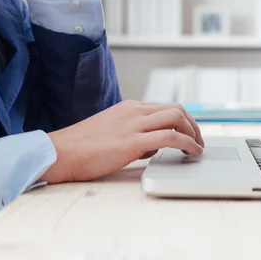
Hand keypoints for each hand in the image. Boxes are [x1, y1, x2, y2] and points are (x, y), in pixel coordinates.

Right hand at [41, 101, 204, 183]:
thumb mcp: (113, 133)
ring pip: (177, 117)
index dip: (184, 121)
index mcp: (130, 108)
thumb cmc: (82, 147)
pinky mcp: (132, 140)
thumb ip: (135, 135)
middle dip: (194, 125)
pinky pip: (170, 136)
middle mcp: (134, 111)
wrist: (61, 152)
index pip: (166, 107)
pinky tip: (192, 152)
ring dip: (194, 133)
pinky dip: (188, 143)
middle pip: (177, 109)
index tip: (190, 134)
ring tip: (198, 148)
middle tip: (199, 141)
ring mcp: (134, 124)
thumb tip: (154, 146)